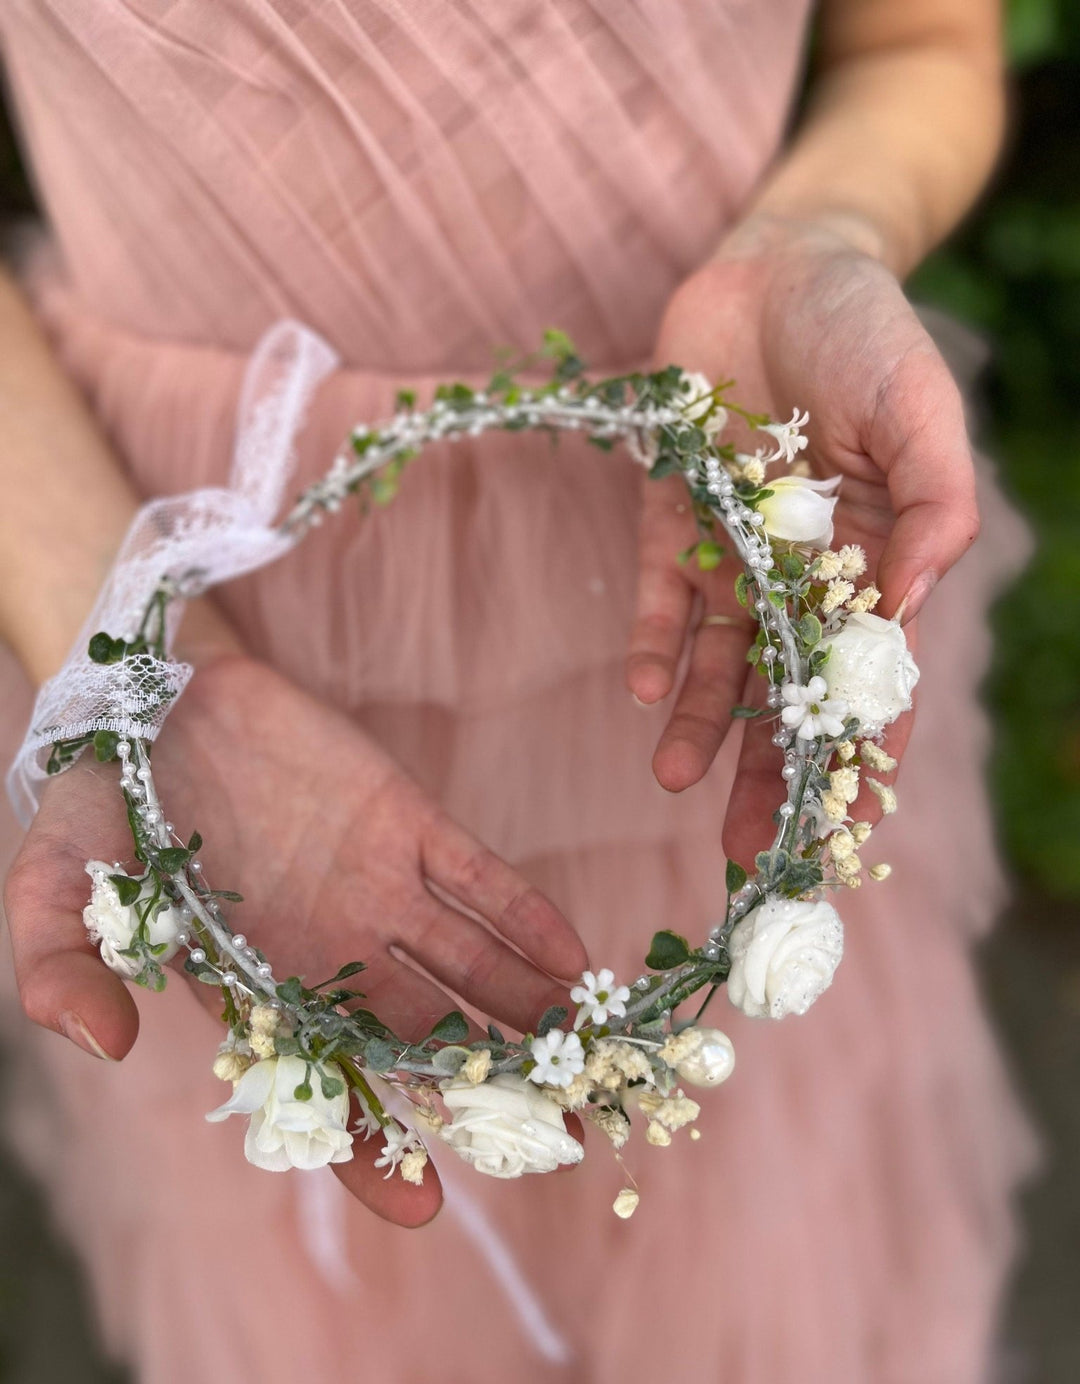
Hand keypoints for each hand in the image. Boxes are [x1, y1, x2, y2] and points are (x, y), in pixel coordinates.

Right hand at [5, 653, 587, 1223]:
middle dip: (489, 1095)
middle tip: (562, 1143)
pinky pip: (477, 877)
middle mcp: (329, 953)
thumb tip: (101, 1042)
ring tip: (591, 1062)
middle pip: (422, 1043)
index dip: (370, 1147)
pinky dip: (523, 916)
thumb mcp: (55, 887)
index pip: (322, 1087)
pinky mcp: (404, 821)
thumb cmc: (102, 802)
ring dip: (528, 1014)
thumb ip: (62, 965)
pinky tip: (572, 960)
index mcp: (255, 990)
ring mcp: (375, 889)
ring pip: (467, 969)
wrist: (153, 696)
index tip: (424, 1204)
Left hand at [627, 217, 978, 860]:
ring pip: (720, 660)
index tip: (846, 823)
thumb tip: (910, 610)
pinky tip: (648, 694)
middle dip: (769, 767)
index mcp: (877, 562)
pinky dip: (656, 643)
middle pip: (786, 690)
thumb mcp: (921, 413)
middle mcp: (803, 573)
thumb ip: (934, 507)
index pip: (870, 677)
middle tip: (748, 842)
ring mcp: (735, 549)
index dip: (860, 750)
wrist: (780, 265)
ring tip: (678, 784)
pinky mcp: (673, 518)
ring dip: (702, 725)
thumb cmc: (868, 334)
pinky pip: (664, 594)